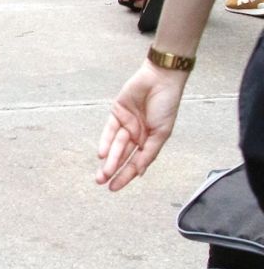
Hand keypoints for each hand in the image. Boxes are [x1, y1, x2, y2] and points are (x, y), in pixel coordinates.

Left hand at [96, 61, 188, 190]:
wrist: (161, 80)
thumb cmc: (166, 105)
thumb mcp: (162, 133)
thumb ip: (149, 152)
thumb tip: (139, 172)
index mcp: (149, 141)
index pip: (135, 162)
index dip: (125, 175)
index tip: (114, 188)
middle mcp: (136, 134)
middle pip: (123, 156)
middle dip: (113, 169)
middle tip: (102, 182)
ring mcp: (126, 123)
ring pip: (116, 145)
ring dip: (110, 159)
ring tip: (103, 173)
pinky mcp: (117, 112)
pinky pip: (109, 130)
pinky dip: (106, 142)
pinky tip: (102, 154)